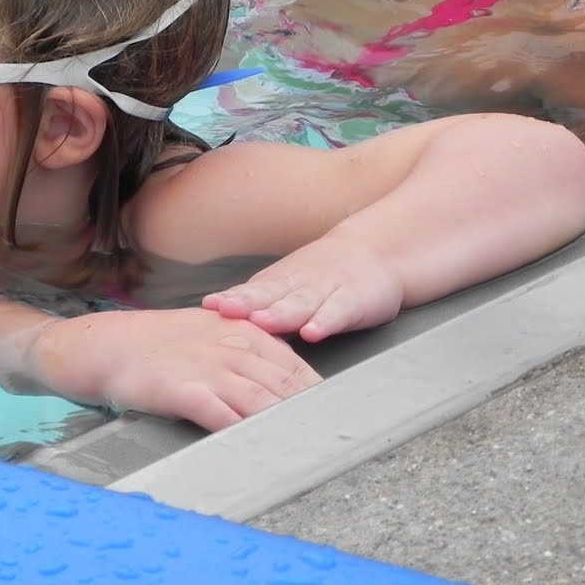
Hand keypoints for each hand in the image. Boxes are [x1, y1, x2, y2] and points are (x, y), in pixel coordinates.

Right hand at [28, 308, 320, 431]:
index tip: (340, 417)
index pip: (292, 365)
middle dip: (313, 413)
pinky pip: (220, 413)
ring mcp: (206, 368)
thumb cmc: (155, 345)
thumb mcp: (207, 333)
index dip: (317, 393)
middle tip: (340, 440)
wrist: (103, 345)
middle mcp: (229, 347)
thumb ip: (244, 351)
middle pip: (284, 384)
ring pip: (260, 399)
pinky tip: (258, 448)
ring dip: (287, 425)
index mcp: (240, 332)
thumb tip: (278, 379)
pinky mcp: (182, 390)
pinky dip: (243, 431)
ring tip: (311, 450)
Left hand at [203, 243, 404, 342]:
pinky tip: (313, 331)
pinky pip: (338, 312)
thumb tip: (214, 328)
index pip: (251, 292)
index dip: (231, 298)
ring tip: (263, 322)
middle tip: (225, 311)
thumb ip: (258, 305)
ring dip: (281, 313)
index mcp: (280, 284)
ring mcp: (326, 291)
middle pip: (270, 296)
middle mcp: (299, 285)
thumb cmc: (323, 276)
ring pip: (300, 303)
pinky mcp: (353, 301)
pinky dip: (325, 321)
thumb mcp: (288, 286)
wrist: (376, 252)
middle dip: (247, 304)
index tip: (208, 306)